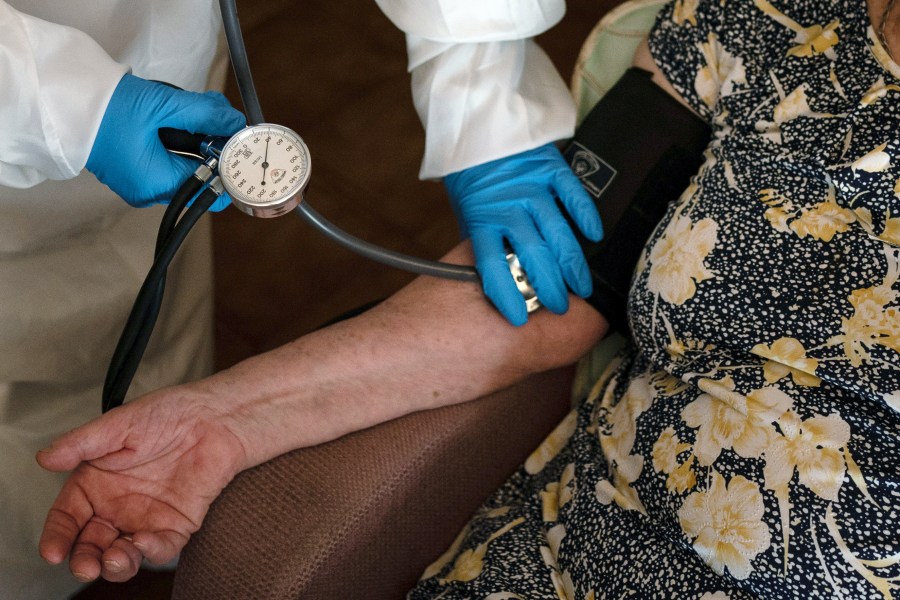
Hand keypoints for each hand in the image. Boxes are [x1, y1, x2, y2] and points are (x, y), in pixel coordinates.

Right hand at [36, 391, 246, 582]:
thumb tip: (46, 457)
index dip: (58, 536)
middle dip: (84, 559)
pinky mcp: (178, 523)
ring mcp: (147, 517)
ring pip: (124, 552)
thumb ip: (82, 443)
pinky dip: (152, 551)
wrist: (215, 417)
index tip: (53, 552)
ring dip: (116, 563)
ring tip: (114, 559)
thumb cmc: (168, 413)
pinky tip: (144, 543)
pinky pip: (162, 546)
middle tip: (85, 566)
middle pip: (92, 543)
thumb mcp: (118, 424)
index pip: (68, 517)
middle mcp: (118, 504)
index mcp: (96, 483)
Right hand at [86, 74, 245, 210]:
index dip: (230, 164)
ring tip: (193, 111)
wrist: (60, 101)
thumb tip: (236, 122)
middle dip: (213, 146)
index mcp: (158, 185)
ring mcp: (140, 183)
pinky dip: (178, 142)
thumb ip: (204, 114)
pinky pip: (167, 161)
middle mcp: (150, 192)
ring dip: (196, 139)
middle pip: (202, 177)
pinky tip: (174, 118)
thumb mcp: (161, 105)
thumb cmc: (105, 107)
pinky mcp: (133, 170)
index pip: (213, 186)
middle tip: (216, 115)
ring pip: (186, 167)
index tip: (237, 138)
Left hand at [444, 143, 602, 325]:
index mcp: (482, 220)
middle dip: (549, 287)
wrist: (477, 124)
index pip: (492, 266)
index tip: (519, 319)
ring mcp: (532, 188)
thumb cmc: (472, 175)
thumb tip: (497, 276)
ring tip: (583, 288)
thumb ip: (484, 241)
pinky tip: (596, 236)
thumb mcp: (468, 212)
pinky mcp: (551, 169)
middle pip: (532, 256)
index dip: (506, 295)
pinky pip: (573, 196)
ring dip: (572, 264)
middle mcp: (508, 207)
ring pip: (557, 233)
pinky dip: (585, 216)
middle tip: (561, 307)